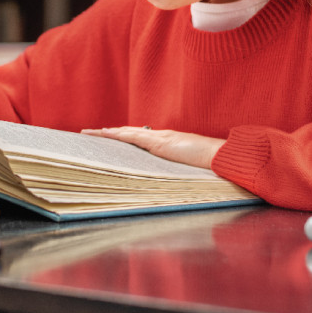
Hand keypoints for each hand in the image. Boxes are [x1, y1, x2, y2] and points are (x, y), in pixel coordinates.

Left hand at [81, 126, 224, 168]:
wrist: (221, 156)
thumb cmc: (210, 164)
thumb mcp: (188, 167)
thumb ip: (175, 167)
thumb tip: (165, 179)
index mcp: (166, 143)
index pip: (138, 139)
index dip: (122, 138)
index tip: (108, 138)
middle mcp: (160, 137)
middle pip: (128, 133)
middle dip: (109, 134)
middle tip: (90, 134)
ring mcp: (159, 138)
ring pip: (127, 132)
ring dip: (108, 133)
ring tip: (90, 133)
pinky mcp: (160, 142)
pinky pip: (134, 136)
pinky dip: (119, 134)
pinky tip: (106, 133)